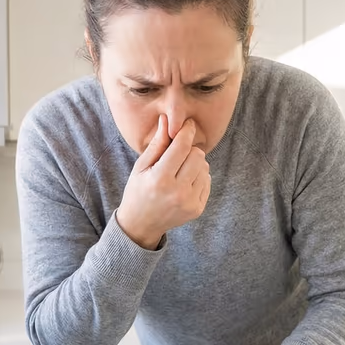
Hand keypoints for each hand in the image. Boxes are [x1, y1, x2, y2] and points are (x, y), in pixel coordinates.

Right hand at [116, 116, 211, 249]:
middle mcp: (177, 192)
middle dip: (189, 150)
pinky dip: (198, 177)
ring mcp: (189, 202)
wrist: (141, 224)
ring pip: (204, 167)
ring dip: (194, 164)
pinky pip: (207, 181)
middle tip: (178, 154)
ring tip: (179, 171)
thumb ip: (157, 144)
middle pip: (198, 155)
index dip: (186, 131)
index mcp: (160, 179)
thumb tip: (167, 120)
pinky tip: (184, 182)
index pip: (181, 147)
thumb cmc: (138, 190)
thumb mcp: (141, 166)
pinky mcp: (197, 209)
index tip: (188, 124)